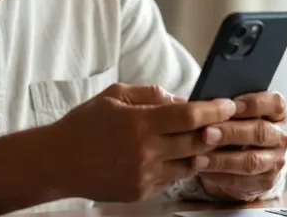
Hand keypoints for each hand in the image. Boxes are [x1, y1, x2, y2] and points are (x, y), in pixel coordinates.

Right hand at [49, 83, 236, 202]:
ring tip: (201, 141)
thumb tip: (179, 99)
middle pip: (196, 142)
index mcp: (139, 122)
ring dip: (198, 152)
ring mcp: (144, 174)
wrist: (58, 161)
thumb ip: (149, 94)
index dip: (214, 110)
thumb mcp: (114, 95)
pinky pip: (171, 179)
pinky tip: (173, 157)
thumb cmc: (83, 125)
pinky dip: (178, 167)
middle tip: (225, 123)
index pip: (189, 116)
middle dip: (215, 132)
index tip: (228, 105)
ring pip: (189, 164)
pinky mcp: (141, 191)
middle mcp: (145, 151)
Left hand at [195, 91, 286, 201]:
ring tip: (198, 158)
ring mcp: (276, 160)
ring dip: (222, 160)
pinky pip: (242, 181)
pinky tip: (203, 171)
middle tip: (206, 133)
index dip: (252, 103)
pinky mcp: (266, 181)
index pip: (274, 103)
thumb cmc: (236, 127)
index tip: (228, 105)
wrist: (242, 159)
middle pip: (260, 132)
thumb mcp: (234, 113)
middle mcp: (280, 136)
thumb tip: (203, 104)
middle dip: (231, 132)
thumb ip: (225, 108)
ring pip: (251, 161)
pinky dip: (219, 176)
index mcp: (277, 112)